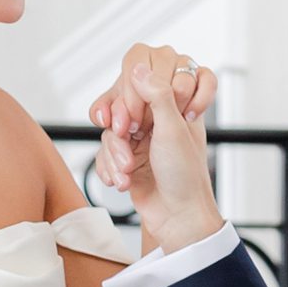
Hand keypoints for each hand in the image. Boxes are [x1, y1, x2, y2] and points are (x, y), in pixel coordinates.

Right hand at [89, 41, 219, 253]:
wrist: (177, 218)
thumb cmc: (185, 177)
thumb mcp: (174, 130)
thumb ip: (158, 95)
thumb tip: (138, 68)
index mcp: (174, 101)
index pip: (143, 73)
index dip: (136, 91)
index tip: (145, 114)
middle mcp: (156, 116)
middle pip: (120, 101)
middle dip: (121, 124)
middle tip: (130, 136)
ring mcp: (139, 136)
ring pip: (109, 128)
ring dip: (115, 151)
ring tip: (129, 170)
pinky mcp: (125, 156)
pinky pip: (103, 151)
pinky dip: (109, 167)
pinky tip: (122, 181)